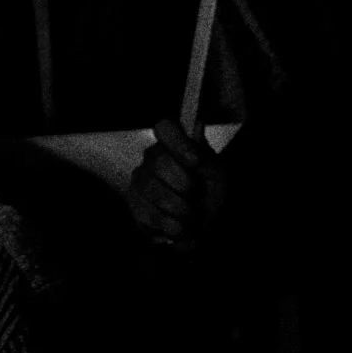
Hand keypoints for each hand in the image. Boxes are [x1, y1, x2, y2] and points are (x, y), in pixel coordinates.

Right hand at [128, 117, 223, 247]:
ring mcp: (140, 181)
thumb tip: (196, 124)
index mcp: (174, 145)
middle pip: (159, 161)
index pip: (165, 127)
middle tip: (194, 193)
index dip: (178, 142)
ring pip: (153, 190)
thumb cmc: (210, 196)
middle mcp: (153, 158)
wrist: (204, 228)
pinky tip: (178, 226)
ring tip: (189, 213)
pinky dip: (169, 224)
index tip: (195, 161)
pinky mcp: (134, 204)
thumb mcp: (216, 176)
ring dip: (179, 207)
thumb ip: (205, 154)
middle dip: (183, 183)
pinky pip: (147, 213)